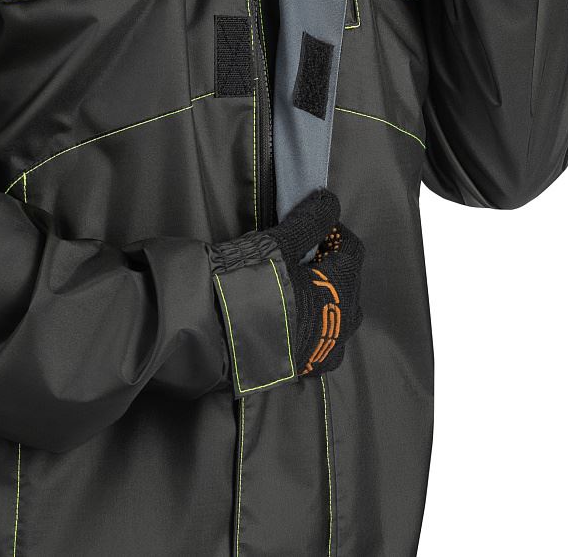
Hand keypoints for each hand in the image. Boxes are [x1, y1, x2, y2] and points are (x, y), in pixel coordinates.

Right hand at [264, 190, 364, 376]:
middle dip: (331, 263)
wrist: (215, 337)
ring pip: (339, 311)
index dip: (335, 231)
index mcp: (341, 289)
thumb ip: (309, 221)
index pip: (352, 249)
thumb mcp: (279, 244)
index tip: (314, 224)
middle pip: (349, 281)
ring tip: (296, 281)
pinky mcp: (309, 365)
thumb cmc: (249, 286)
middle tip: (302, 251)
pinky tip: (292, 311)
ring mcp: (327, 347)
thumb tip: (329, 202)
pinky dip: (315, 319)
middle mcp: (342, 321)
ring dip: (325, 293)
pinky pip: (324, 336)